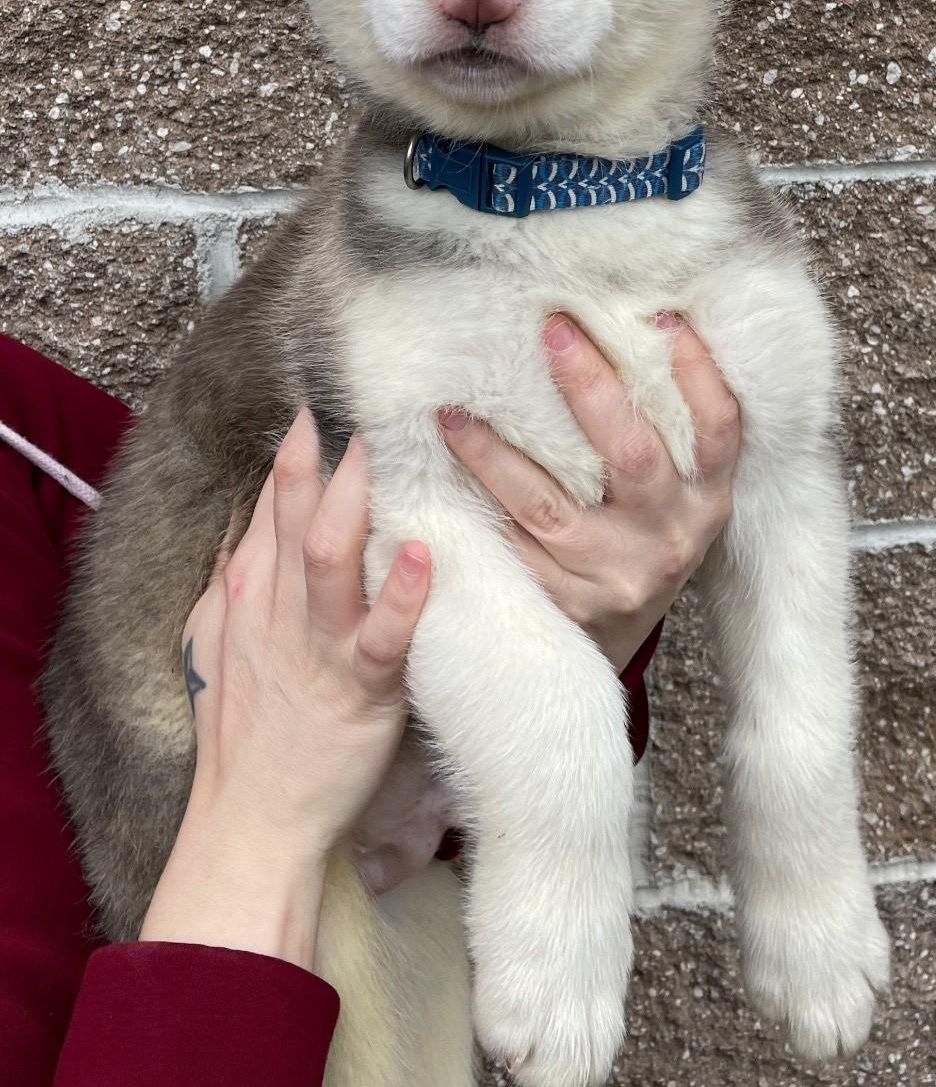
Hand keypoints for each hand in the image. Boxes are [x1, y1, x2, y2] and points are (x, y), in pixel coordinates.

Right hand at [140, 408, 429, 966]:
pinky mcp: (363, 691)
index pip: (272, 505)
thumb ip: (241, 574)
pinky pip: (384, 637)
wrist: (251, 819)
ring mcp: (321, 648)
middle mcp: (280, 610)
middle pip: (298, 516)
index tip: (316, 403)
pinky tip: (428, 554)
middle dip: (323, 458)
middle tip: (360, 403)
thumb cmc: (244, 729)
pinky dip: (404, 595)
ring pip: (331, 559)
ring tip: (382, 452)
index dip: (294, 452)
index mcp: (251, 592)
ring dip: (356, 501)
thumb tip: (256, 515)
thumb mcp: (220, 639)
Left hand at [438, 313, 740, 671]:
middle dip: (589, 386)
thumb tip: (633, 325)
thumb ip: (663, 429)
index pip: (717, 431)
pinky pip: (510, 546)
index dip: (699, 376)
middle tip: (551, 330)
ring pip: (545, 505)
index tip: (665, 318)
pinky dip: (475, 505)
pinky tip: (442, 472)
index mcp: (707, 502)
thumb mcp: (674, 493)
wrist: (611, 646)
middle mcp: (667, 538)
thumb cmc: (640, 539)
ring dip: (494, 452)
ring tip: (454, 409)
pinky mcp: (563, 604)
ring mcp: (614, 575)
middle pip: (632, 454)